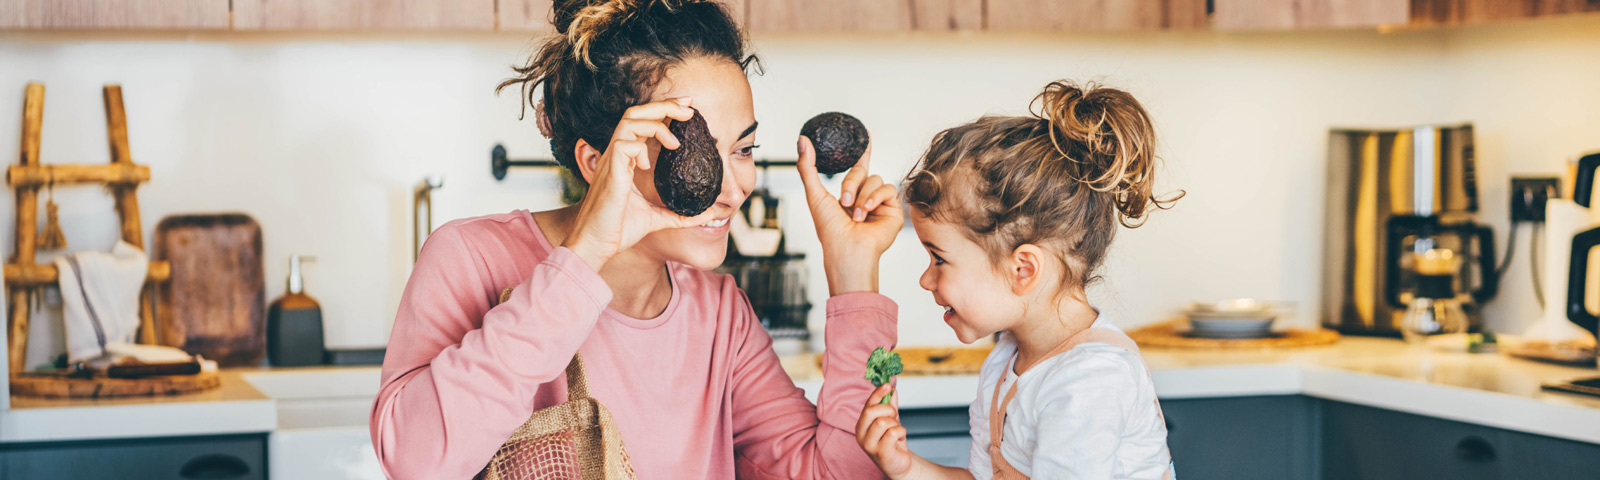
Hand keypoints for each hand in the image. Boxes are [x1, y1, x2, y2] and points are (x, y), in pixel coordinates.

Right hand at [564, 98, 717, 269]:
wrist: (596, 244)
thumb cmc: (619, 229)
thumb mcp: (659, 219)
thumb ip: (682, 214)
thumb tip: (711, 214)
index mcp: (626, 160)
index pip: (643, 123)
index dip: (664, 111)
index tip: (688, 108)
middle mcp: (617, 155)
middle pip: (636, 113)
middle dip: (665, 105)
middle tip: (689, 107)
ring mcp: (611, 161)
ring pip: (630, 121)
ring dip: (656, 123)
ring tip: (675, 141)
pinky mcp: (610, 171)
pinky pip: (624, 144)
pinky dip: (640, 148)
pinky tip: (648, 165)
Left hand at [797, 137, 902, 294]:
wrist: (847, 249)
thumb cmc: (829, 230)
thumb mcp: (815, 194)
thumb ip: (808, 166)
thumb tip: (803, 139)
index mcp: (849, 194)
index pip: (858, 166)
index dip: (864, 151)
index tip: (866, 134)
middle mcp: (866, 197)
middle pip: (863, 171)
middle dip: (851, 183)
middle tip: (843, 202)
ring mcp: (880, 204)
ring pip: (876, 179)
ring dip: (862, 195)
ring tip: (855, 215)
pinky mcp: (894, 210)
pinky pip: (889, 189)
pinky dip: (875, 198)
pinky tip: (867, 212)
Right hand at [857, 384, 914, 478]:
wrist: (899, 464)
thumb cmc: (893, 443)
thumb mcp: (892, 421)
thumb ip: (890, 405)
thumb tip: (892, 389)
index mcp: (861, 425)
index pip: (867, 405)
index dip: (876, 394)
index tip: (887, 385)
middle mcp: (861, 435)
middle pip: (870, 412)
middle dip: (888, 409)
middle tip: (895, 416)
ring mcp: (869, 445)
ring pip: (883, 422)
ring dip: (895, 423)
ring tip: (897, 431)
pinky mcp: (880, 453)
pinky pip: (892, 433)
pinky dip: (901, 432)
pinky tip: (899, 439)